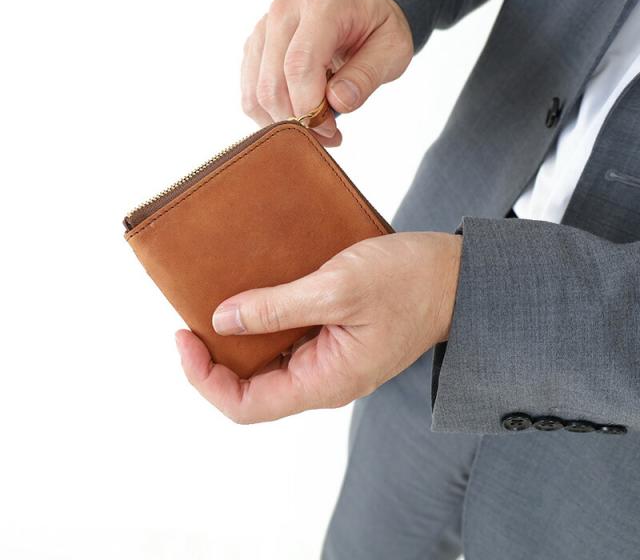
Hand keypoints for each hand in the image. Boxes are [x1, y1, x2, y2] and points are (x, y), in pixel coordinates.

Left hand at [174, 232, 461, 423]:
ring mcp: (330, 360)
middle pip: (252, 387)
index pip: (247, 404)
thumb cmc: (409, 281)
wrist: (455, 276)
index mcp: (326, 381)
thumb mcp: (338, 288)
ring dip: (239, 338)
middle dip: (215, 358)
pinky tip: (255, 293)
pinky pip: (288, 341)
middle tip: (194, 314)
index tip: (184, 336)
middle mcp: (324, 379)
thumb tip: (223, 320)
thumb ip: (278, 306)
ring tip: (218, 300)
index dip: (205, 378)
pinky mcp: (335, 339)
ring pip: (268, 364)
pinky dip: (264, 322)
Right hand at [241, 0, 412, 145]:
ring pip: (256, 95)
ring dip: (284, 124)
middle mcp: (283, 14)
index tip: (332, 130)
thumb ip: (367, 75)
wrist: (361, 9)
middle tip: (329, 136)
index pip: (299, 65)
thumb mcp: (392, 50)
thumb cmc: (377, 30)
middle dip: (298, 121)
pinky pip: (251, 96)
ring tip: (317, 128)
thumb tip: (338, 102)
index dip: (310, 108)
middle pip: (272, 84)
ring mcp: (263, 31)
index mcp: (321, 7)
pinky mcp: (254, 51)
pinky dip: (272, 117)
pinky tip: (300, 117)